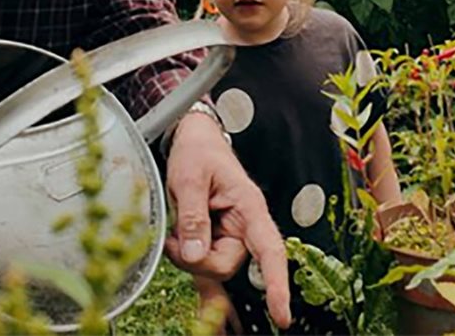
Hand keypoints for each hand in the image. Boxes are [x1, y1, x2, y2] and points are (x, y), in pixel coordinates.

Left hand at [164, 113, 291, 328]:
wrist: (195, 140)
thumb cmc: (198, 153)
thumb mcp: (189, 178)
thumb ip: (192, 216)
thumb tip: (192, 254)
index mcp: (249, 207)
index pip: (270, 250)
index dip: (277, 284)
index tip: (282, 314)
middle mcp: (245, 226)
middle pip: (227, 265)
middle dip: (197, 260)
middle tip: (173, 238)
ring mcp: (230, 236)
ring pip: (212, 268)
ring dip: (188, 259)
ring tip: (173, 234)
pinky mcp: (215, 241)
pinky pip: (210, 269)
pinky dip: (204, 286)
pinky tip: (206, 313)